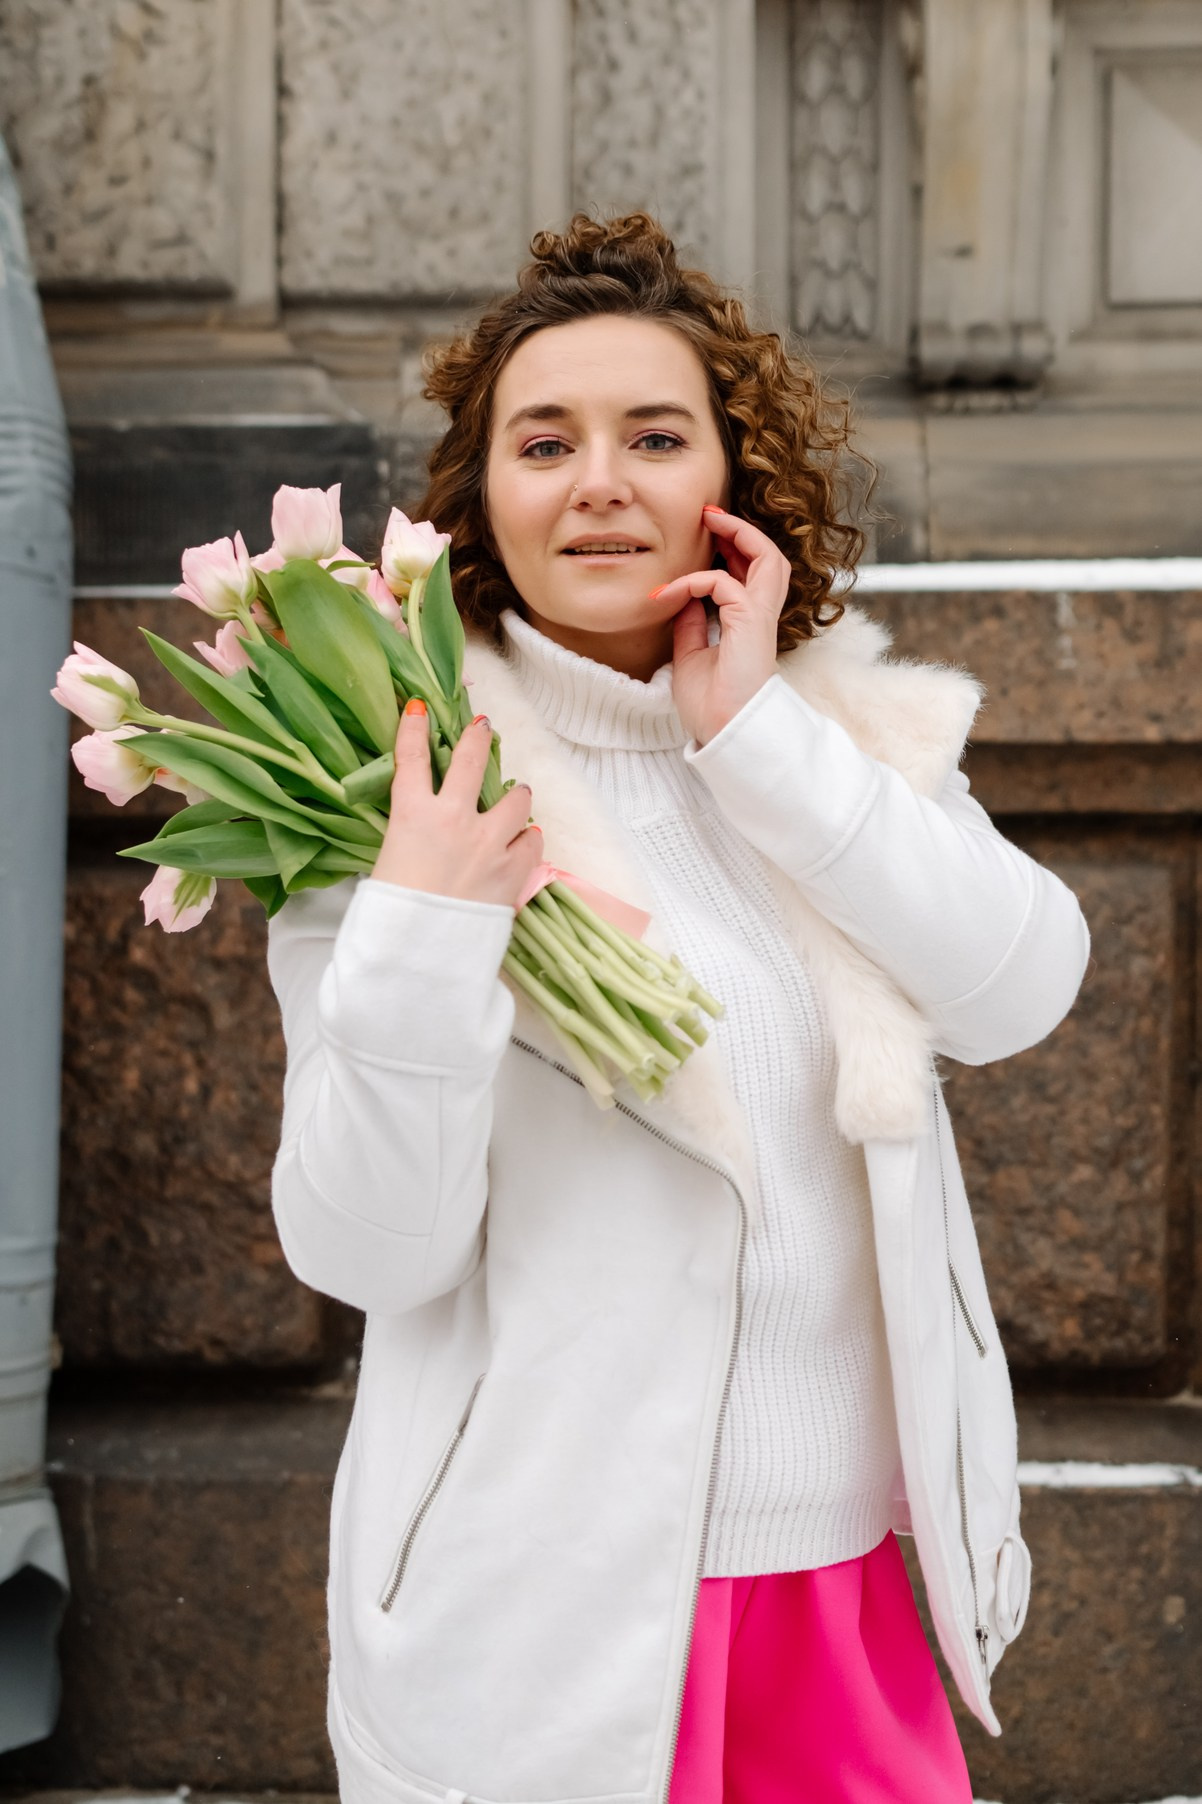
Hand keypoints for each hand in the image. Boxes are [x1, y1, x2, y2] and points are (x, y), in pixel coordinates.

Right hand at [371, 704, 542, 907]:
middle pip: (471, 760)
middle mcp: (452, 819)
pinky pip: (534, 840)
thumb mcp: (386, 864)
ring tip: (516, 797)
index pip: (410, 758)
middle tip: (482, 726)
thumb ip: (406, 839)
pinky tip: (524, 841)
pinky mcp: (513, 869)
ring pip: (517, 799)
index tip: (418, 707)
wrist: (419, 954)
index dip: (412, 727)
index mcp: (411, 815)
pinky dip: (528, 839)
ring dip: (516, 796)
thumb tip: (418, 834)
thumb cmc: (391, 915)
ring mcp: (488, 842)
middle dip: (478, 737)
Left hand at [657, 504, 790, 747]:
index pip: (752, 574)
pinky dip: (695, 581)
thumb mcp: (691, 654)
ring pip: (767, 559)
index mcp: (750, 624)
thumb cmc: (711, 703)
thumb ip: (692, 623)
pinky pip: (724, 584)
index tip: (705, 537)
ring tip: (710, 522)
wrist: (722, 732)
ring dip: (738, 536)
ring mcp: (760, 618)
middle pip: (769, 559)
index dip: (732, 550)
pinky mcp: (750, 623)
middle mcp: (761, 617)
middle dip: (742, 531)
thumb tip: (683, 597)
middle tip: (710, 515)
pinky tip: (669, 593)